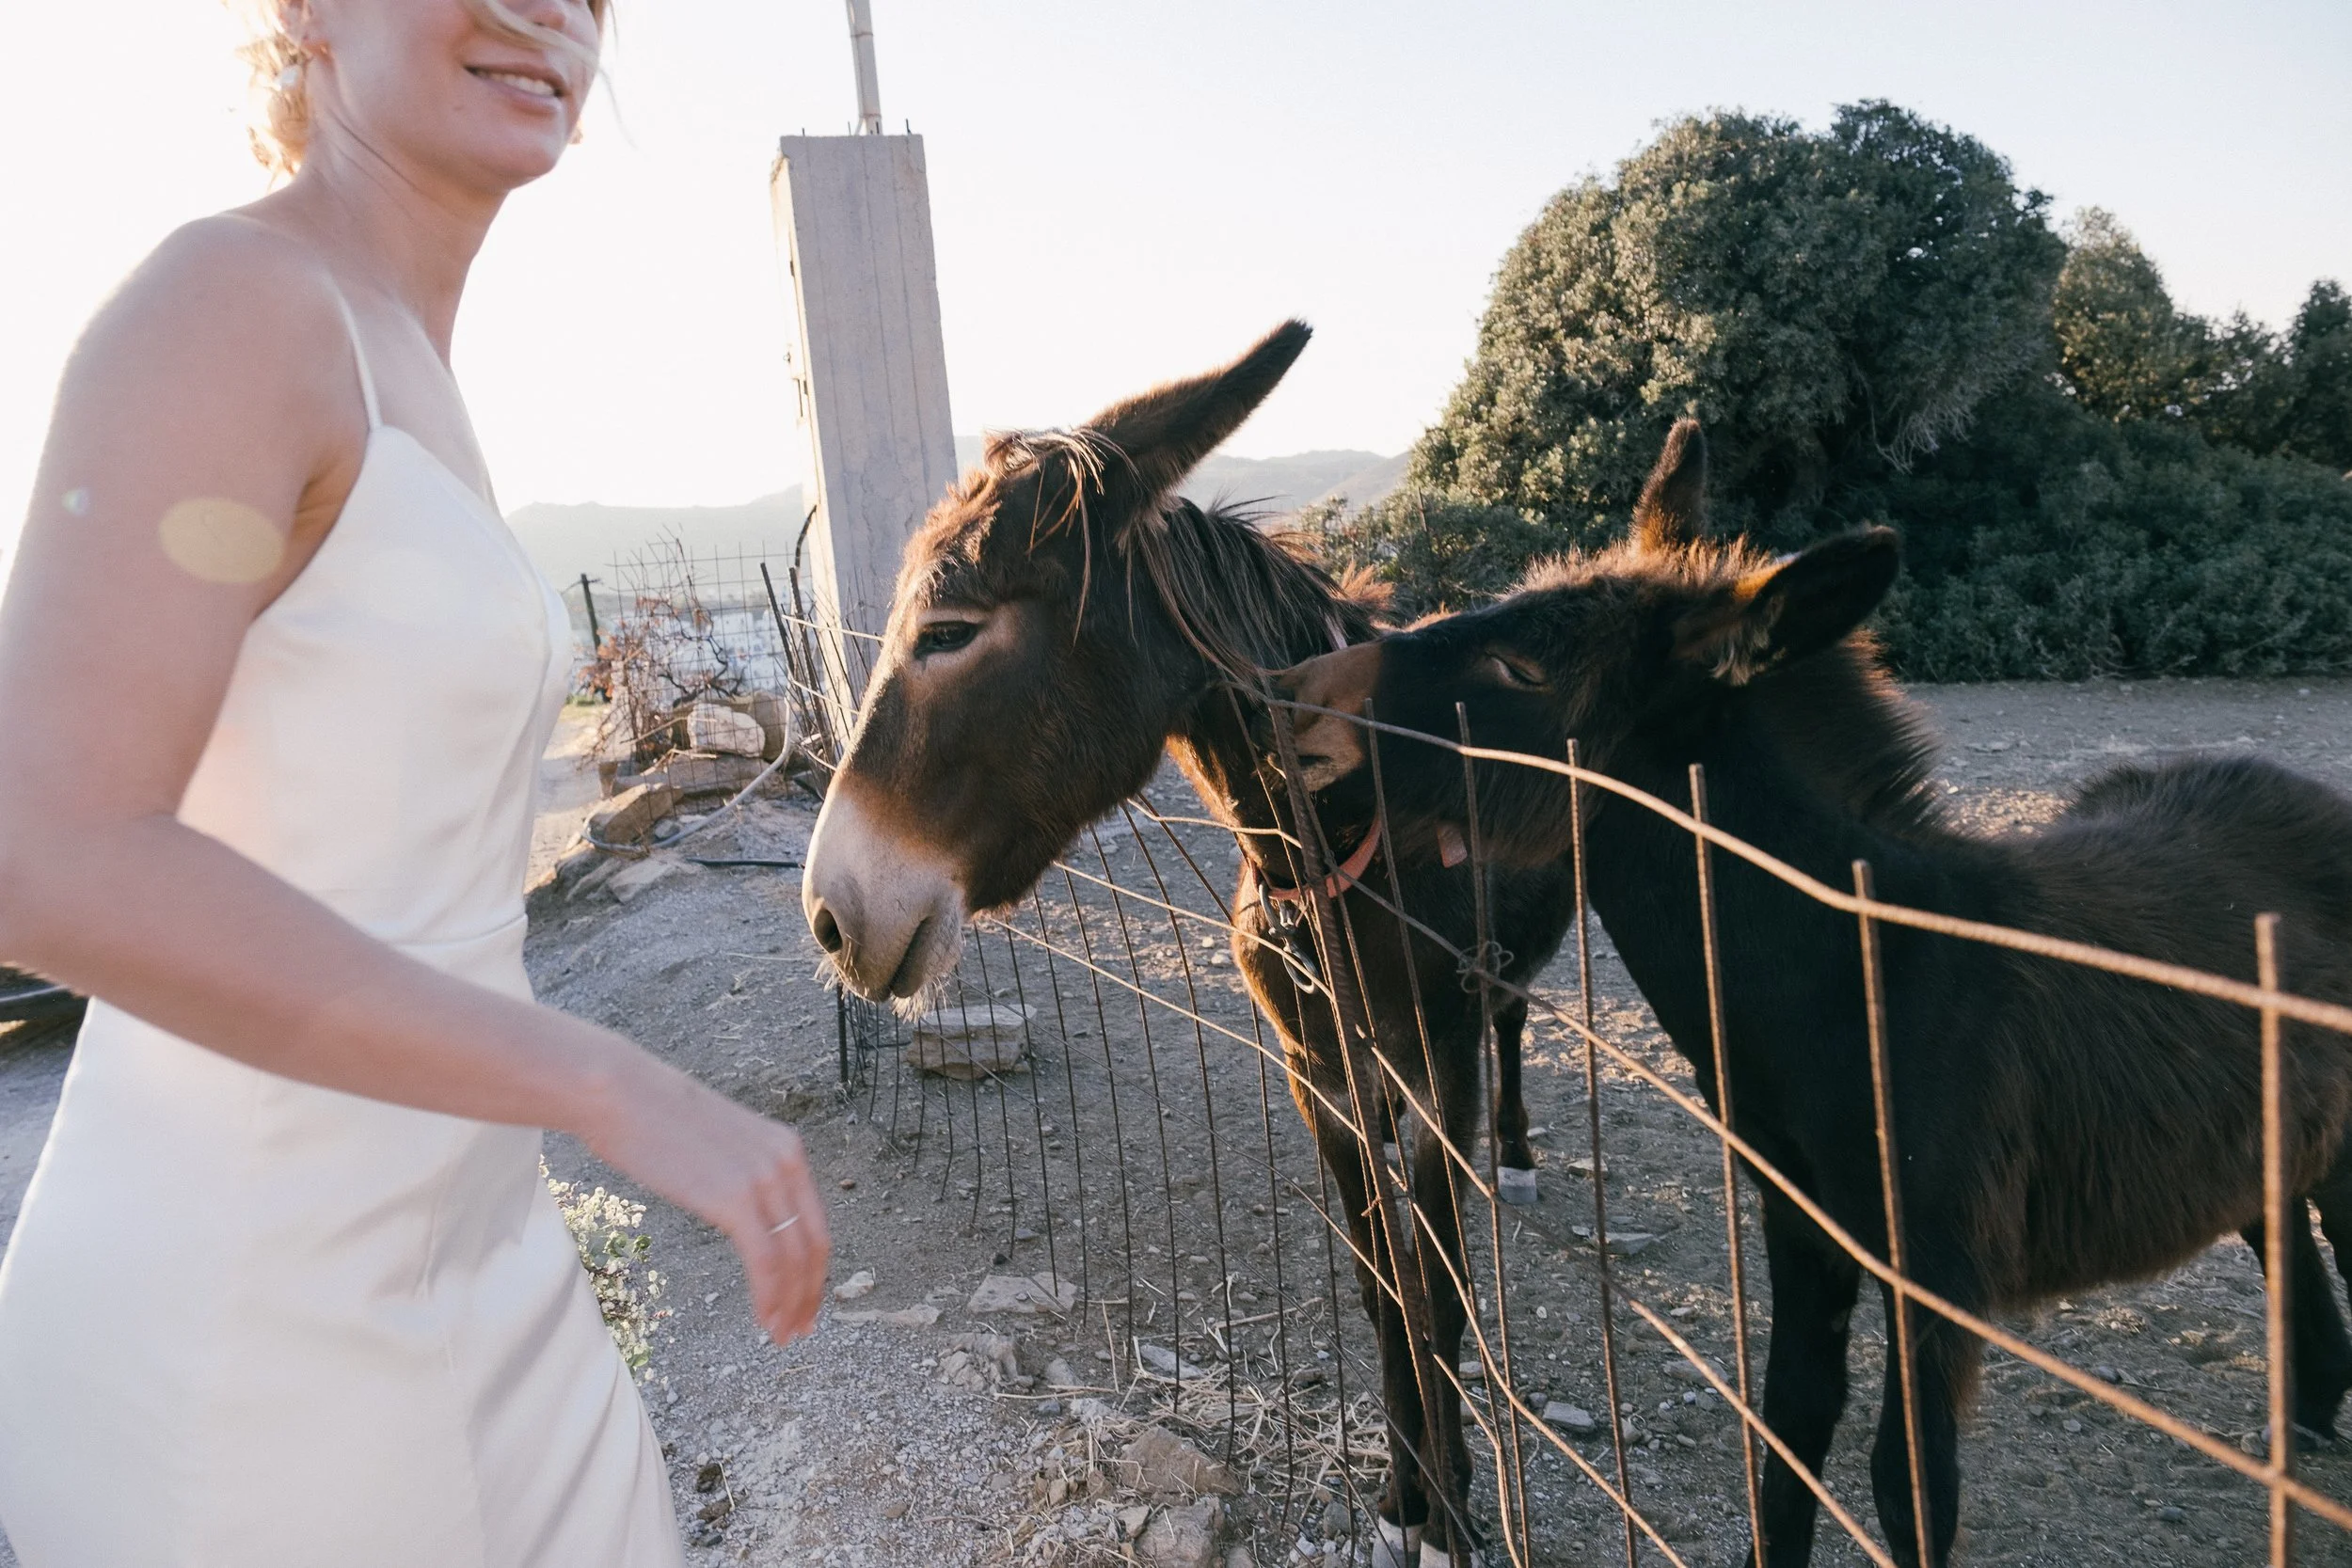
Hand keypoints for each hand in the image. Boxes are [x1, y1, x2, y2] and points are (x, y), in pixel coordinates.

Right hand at [583, 1052, 831, 1344]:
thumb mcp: (717, 1143)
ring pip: (795, 1258)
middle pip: (815, 1243)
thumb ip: (739, 1174)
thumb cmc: (654, 1118)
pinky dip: (770, 1297)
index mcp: (786, 1148)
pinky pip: (766, 1261)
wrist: (620, 1092)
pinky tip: (762, 1320)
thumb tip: (736, 1208)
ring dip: (791, 1304)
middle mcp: (786, 1162)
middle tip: (800, 1328)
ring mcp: (764, 1180)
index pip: (815, 1220)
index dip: (815, 1267)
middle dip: (810, 1293)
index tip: (806, 1299)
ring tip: (781, 1334)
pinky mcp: (736, 1199)